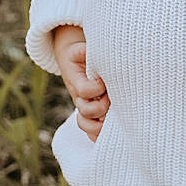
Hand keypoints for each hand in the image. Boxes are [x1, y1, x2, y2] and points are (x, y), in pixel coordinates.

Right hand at [52, 24, 107, 140]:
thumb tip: (87, 51)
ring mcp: (85, 108)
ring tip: (112, 118)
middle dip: (101, 107)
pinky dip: (99, 136)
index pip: (85, 91)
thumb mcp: (79, 49)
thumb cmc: (81, 54)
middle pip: (87, 112)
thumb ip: (82, 50)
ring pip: (87, 125)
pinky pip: (91, 133)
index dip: (96, 88)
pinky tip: (112, 133)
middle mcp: (80, 98)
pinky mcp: (91, 115)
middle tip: (111, 98)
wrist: (73, 60)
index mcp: (77, 82)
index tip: (104, 81)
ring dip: (100, 125)